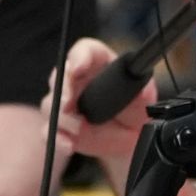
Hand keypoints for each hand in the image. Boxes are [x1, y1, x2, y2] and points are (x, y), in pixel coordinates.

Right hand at [45, 39, 147, 179]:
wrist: (131, 135)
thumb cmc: (135, 107)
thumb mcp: (145, 96)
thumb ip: (143, 90)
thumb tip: (143, 92)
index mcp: (97, 63)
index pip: (84, 51)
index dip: (79, 57)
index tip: (78, 68)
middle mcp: (76, 80)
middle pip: (60, 76)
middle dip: (62, 89)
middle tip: (68, 102)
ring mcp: (65, 105)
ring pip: (52, 105)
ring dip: (62, 117)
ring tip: (79, 127)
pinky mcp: (61, 128)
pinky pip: (51, 132)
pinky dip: (58, 139)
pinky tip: (69, 145)